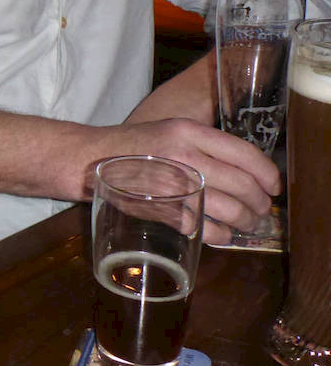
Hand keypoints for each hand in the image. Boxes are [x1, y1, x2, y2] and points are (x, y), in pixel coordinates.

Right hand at [101, 118, 279, 245]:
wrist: (91, 159)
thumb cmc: (133, 145)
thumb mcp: (170, 129)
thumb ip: (205, 144)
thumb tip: (246, 171)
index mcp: (190, 132)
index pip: (245, 154)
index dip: (268, 174)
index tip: (273, 186)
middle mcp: (185, 157)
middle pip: (243, 186)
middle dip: (259, 204)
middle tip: (261, 210)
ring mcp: (174, 185)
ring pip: (230, 210)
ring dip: (245, 222)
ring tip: (245, 224)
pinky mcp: (163, 210)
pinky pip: (205, 228)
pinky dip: (220, 236)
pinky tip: (222, 235)